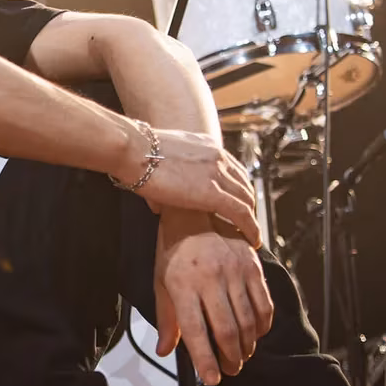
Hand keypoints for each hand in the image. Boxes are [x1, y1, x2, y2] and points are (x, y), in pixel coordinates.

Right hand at [116, 126, 260, 247]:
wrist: (133, 151)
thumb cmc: (135, 155)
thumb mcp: (160, 161)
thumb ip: (165, 177)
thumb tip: (159, 204)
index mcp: (207, 146)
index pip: (233, 168)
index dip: (238, 187)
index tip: (238, 202)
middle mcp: (217, 156)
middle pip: (244, 183)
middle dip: (248, 204)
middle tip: (246, 222)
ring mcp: (217, 173)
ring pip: (247, 199)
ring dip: (251, 218)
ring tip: (250, 234)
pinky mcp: (213, 192)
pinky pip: (242, 213)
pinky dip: (250, 228)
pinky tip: (252, 240)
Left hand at [152, 209, 274, 384]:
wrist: (195, 211)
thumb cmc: (174, 248)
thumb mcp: (161, 282)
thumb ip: (166, 319)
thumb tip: (165, 350)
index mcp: (183, 284)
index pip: (195, 331)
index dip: (205, 360)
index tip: (212, 378)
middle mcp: (210, 278)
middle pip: (226, 330)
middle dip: (231, 358)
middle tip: (230, 369)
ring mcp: (234, 271)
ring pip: (248, 321)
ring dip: (248, 345)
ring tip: (242, 355)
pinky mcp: (252, 265)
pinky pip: (264, 303)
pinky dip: (263, 324)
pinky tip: (256, 333)